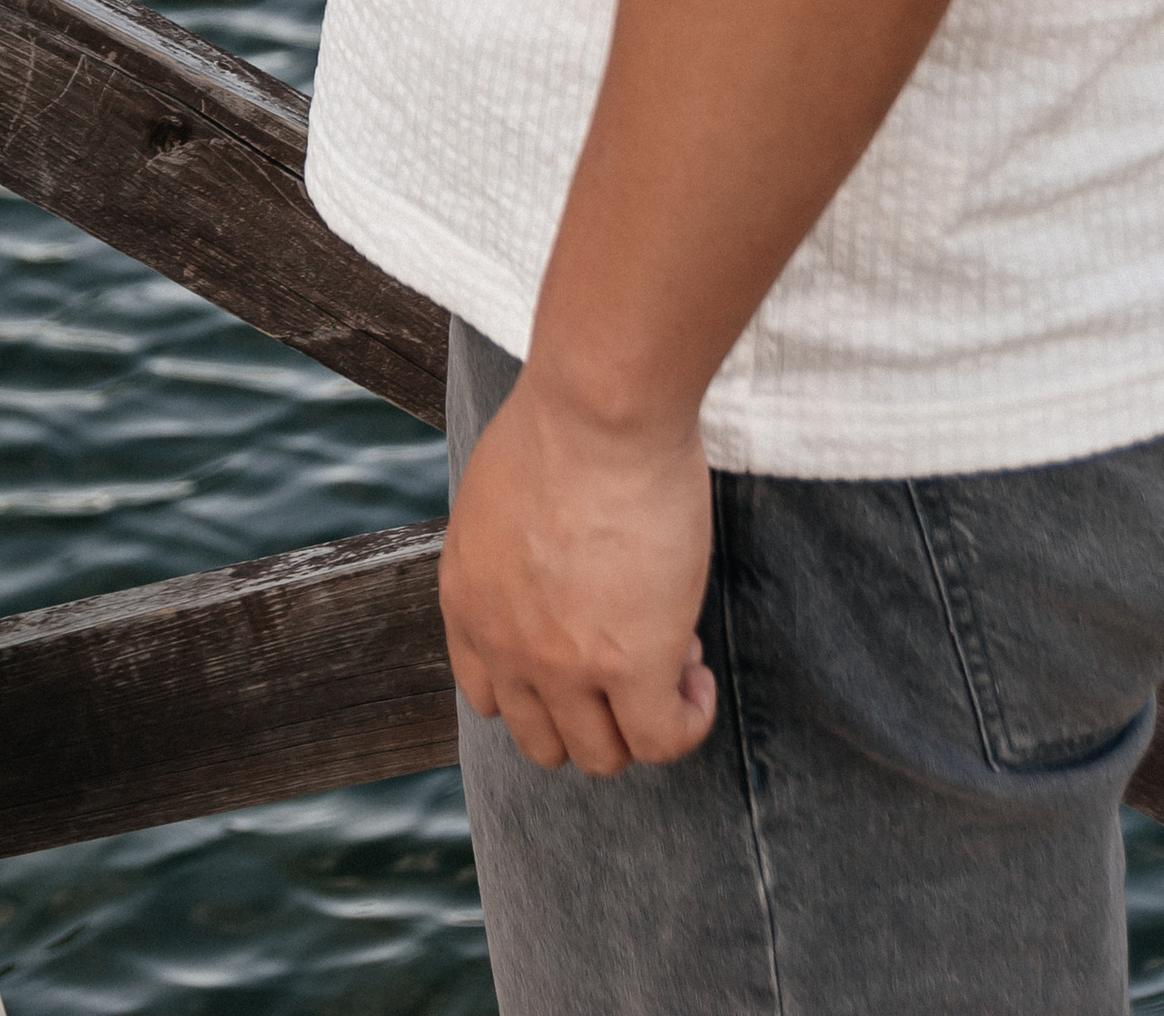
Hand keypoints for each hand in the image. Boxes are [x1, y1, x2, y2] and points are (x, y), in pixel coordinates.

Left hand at [441, 366, 717, 777]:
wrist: (599, 408)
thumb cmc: (562, 422)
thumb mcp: (501, 498)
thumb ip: (513, 556)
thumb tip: (557, 575)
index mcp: (466, 600)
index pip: (489, 696)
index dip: (545, 681)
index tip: (587, 636)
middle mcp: (504, 646)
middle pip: (542, 740)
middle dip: (593, 709)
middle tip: (633, 642)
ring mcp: (564, 665)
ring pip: (600, 755)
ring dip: (639, 717)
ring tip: (671, 649)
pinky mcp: (631, 666)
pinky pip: (663, 740)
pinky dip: (687, 718)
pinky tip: (696, 672)